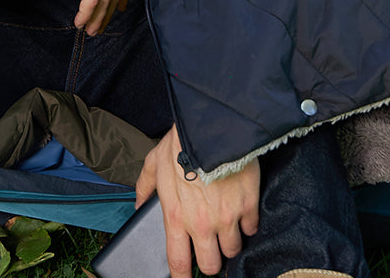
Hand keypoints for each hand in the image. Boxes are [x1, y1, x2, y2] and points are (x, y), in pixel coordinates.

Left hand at [135, 126, 259, 277]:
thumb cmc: (181, 142)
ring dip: (229, 241)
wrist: (211, 126)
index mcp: (176, 217)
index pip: (178, 264)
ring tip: (225, 225)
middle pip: (211, 266)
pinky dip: (247, 223)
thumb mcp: (154, 161)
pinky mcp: (248, 206)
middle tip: (209, 246)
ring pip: (233, 250)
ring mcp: (227, 218)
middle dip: (210, 259)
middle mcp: (201, 225)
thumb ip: (145, 185)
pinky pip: (252, 229)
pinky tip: (241, 211)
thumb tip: (137, 202)